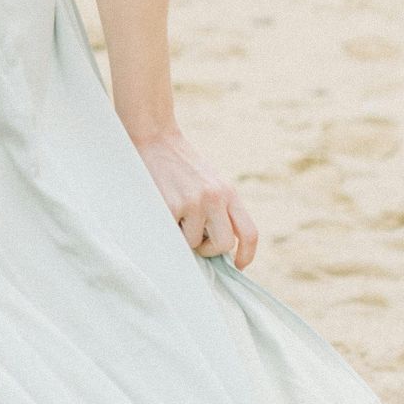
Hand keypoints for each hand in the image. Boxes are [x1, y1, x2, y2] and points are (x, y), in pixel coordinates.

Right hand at [131, 127, 257, 267]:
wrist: (155, 137)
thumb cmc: (179, 165)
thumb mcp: (208, 182)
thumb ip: (218, 209)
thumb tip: (220, 246)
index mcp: (228, 192)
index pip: (249, 232)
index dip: (247, 255)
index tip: (238, 265)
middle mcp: (216, 197)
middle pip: (223, 244)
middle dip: (209, 250)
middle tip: (196, 241)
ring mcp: (194, 202)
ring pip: (194, 242)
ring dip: (183, 236)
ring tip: (174, 215)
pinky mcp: (172, 205)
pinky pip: (173, 234)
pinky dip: (167, 228)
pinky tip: (162, 208)